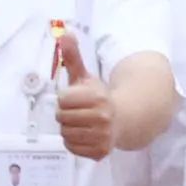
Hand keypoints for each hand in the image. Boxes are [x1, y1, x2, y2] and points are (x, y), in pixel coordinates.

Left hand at [52, 26, 119, 160]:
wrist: (124, 118)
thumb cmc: (99, 97)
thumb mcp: (86, 77)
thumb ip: (73, 57)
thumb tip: (64, 33)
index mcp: (97, 97)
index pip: (62, 100)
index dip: (66, 98)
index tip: (76, 98)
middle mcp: (101, 118)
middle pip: (61, 117)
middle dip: (66, 113)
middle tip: (78, 112)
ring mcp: (102, 137)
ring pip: (65, 133)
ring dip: (69, 128)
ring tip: (81, 123)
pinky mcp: (100, 152)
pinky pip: (71, 148)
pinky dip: (74, 142)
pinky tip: (84, 134)